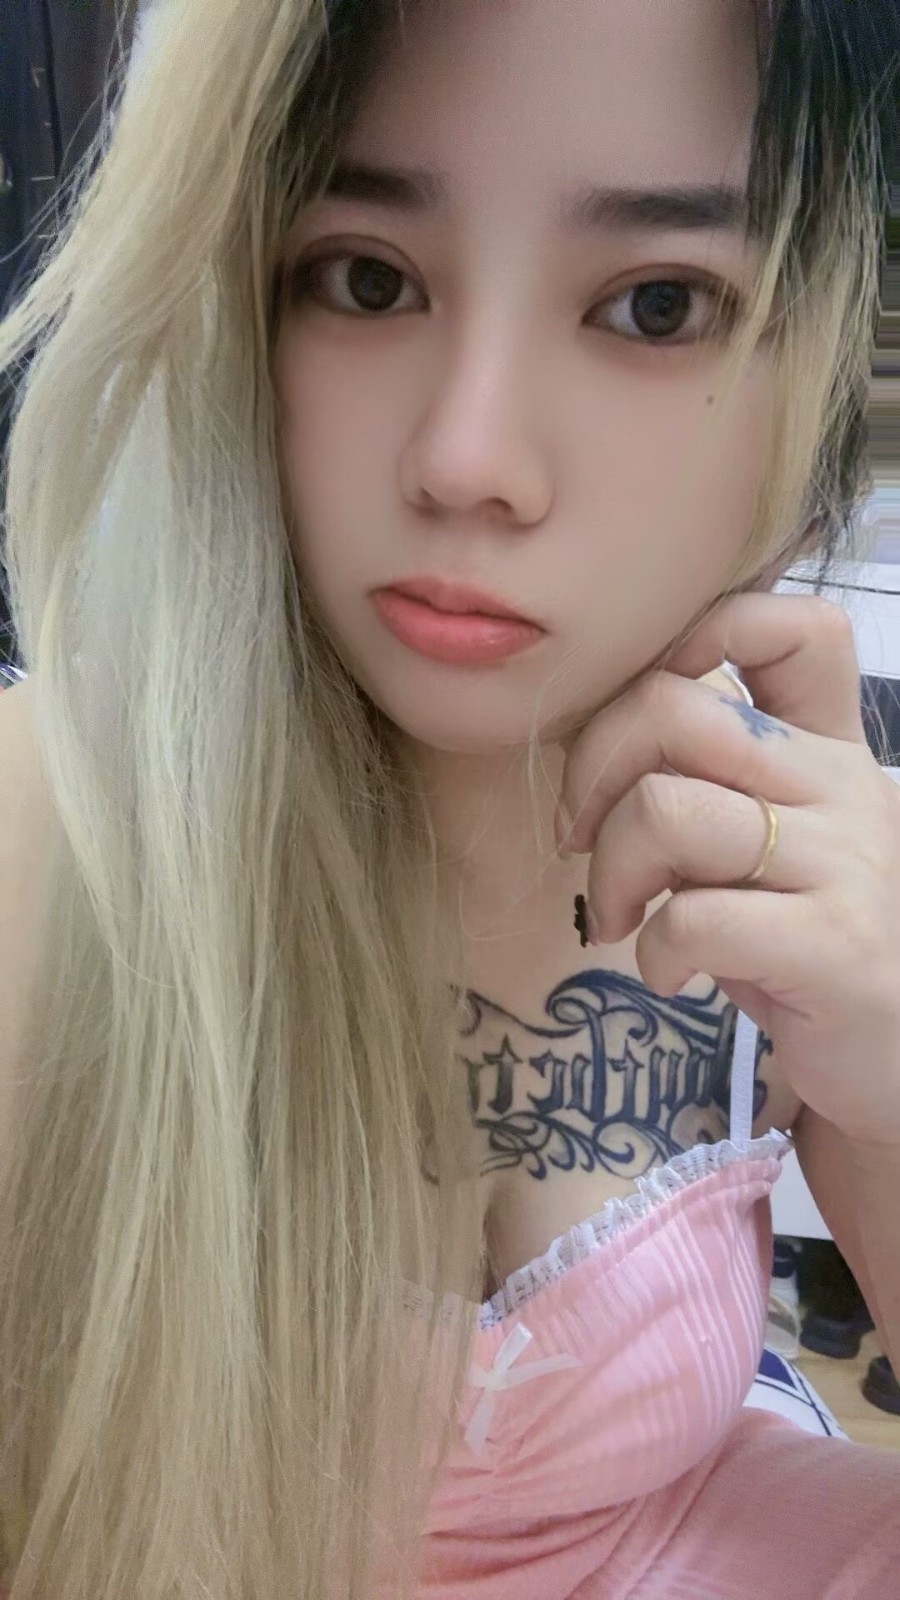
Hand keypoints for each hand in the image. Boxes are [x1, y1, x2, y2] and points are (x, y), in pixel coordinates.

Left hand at [554, 593, 899, 1145]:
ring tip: (620, 917)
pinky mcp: (832, 943)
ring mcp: (841, 862)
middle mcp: (839, 786)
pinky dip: (655, 953)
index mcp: (825, 746)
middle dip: (591, 771)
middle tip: (581, 840)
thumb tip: (590, 754)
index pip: (787, 627)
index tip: (637, 723)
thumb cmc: (806, 942)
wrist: (895, 1055)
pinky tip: (673, 975)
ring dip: (610, 870)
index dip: (690, 640)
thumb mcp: (766, 843)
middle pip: (673, 709)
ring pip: (665, 809)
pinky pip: (694, 918)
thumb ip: (708, 783)